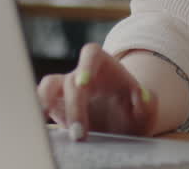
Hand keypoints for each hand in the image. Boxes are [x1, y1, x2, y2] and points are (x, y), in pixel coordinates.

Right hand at [36, 43, 157, 139]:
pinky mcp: (56, 107)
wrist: (123, 124)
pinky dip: (39, 113)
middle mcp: (82, 74)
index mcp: (105, 66)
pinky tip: (43, 129)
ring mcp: (66, 90)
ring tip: (56, 126)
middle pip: (71, 81)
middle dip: (74, 108)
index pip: (91, 54)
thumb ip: (149, 102)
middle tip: (81, 134)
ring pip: (47, 86)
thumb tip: (142, 95)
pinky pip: (41, 104)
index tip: (84, 83)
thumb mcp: (147, 109)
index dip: (85, 66)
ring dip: (47, 104)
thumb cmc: (134, 112)